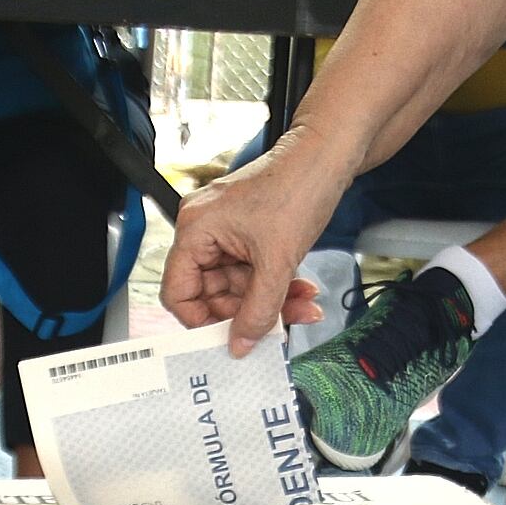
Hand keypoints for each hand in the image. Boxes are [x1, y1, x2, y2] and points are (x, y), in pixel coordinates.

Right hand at [160, 125, 342, 357]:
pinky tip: (302, 290)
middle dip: (248, 312)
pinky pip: (255, 273)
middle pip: (213, 293)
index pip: (177, 292)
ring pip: (240, 287)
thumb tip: (240, 346)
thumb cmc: (297, 188)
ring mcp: (228, 232)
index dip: (200, 321)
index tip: (228, 338)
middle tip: (277, 327)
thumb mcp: (277, 262)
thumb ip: (258, 311)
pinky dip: (277, 286)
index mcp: (196, 230)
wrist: (328, 158)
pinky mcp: (249, 234)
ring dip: (271, 302)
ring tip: (302, 307)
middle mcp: (205, 230)